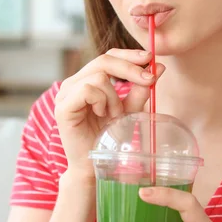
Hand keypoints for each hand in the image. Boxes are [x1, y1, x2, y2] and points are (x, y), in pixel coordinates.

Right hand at [54, 49, 165, 179]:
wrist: (93, 166)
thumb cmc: (108, 139)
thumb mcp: (129, 110)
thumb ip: (141, 89)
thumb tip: (159, 67)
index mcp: (86, 80)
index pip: (108, 56)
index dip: (129, 55)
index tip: (151, 58)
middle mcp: (72, 84)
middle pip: (103, 60)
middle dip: (130, 69)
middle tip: (148, 80)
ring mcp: (65, 95)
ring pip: (98, 76)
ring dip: (115, 96)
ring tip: (114, 115)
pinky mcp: (62, 108)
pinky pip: (88, 90)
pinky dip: (102, 101)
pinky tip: (102, 115)